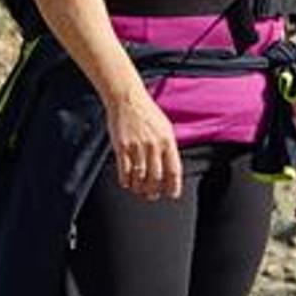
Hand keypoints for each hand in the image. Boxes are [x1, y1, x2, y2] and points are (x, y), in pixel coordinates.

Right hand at [107, 85, 181, 200]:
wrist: (127, 99)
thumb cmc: (147, 113)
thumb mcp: (165, 128)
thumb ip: (169, 147)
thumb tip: (171, 167)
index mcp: (168, 142)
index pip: (174, 170)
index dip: (174, 186)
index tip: (172, 195)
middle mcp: (154, 146)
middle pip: (156, 177)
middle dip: (154, 191)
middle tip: (152, 195)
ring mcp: (137, 147)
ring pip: (140, 176)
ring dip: (139, 187)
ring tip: (139, 190)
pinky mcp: (121, 146)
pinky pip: (124, 170)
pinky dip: (126, 180)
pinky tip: (127, 182)